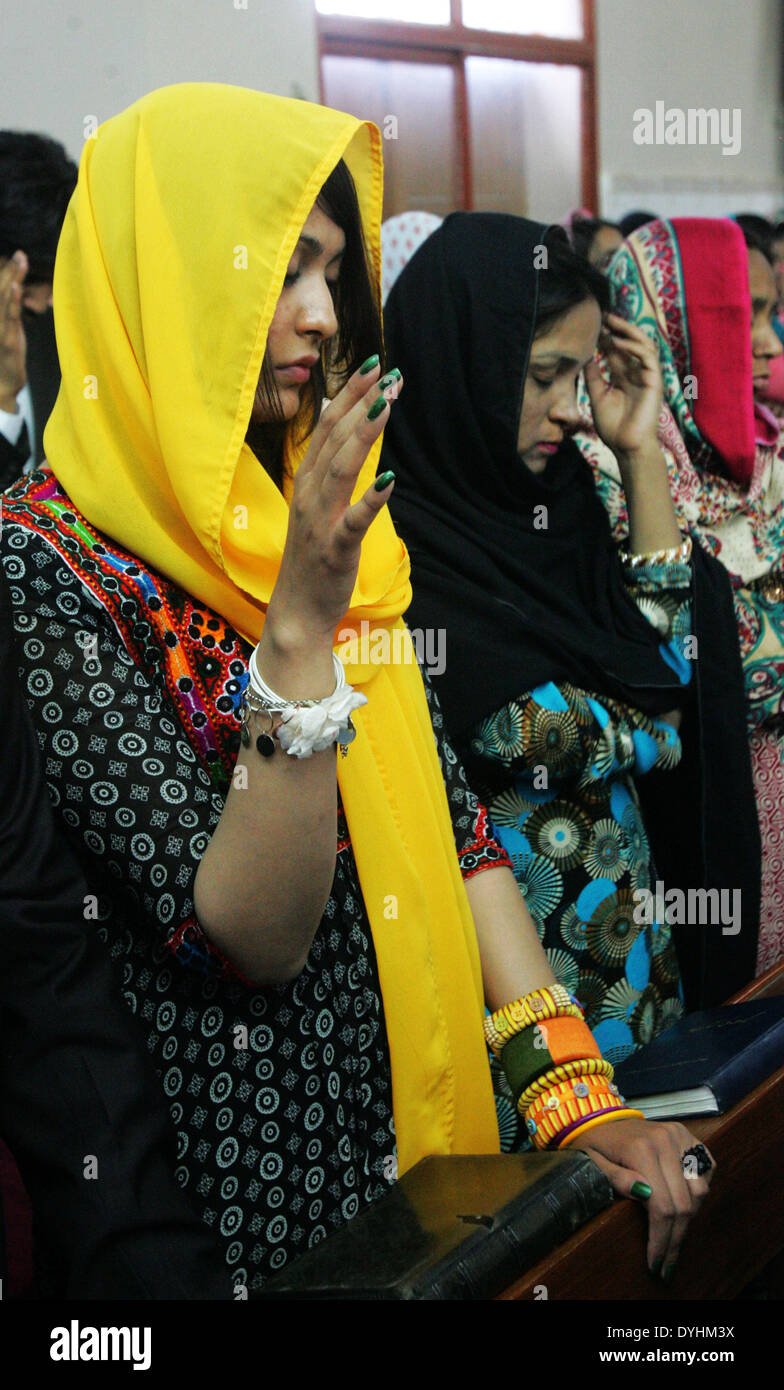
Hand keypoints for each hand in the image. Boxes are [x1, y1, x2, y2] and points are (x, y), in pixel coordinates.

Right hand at [0, 251, 28, 411]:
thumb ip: (11, 312)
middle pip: (1, 291)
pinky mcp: (5, 341)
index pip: (2, 291)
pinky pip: (8, 317)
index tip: (19, 256)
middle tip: (21, 254)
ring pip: (3, 299)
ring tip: (19, 261)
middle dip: (10, 271)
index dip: (10, 273)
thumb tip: (15, 291)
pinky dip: (12, 301)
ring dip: (11, 279)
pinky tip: (14, 286)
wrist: (1, 386)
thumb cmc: (5, 358)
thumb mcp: (10, 332)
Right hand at [267, 359, 400, 643]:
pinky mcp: (335, 549)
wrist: (296, 612)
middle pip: (334, 439)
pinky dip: (370, 500)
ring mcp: (319, 522)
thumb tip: (347, 430)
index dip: (349, 396)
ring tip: (386, 404)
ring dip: (364, 434)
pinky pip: (353, 521)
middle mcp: (309, 496)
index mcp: (306, 483)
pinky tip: (389, 480)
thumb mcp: (318, 508)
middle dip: (360, 403)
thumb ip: (331, 470)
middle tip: (387, 372)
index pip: (327, 429)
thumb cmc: (313, 559)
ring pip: (342, 469)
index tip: (372, 367)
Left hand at [573, 1116, 713, 1278]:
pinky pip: (707, 1169)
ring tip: (672, 1235)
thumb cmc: (594, 1143)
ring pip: (699, 1190)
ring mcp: (679, 1136)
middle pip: (683, 1203)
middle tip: (666, 1263)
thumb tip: (642, 1193)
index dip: (661, 1239)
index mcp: (640, 1149)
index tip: (656, 1263)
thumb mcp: (591, 1162)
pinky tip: (683, 1203)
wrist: (600, 1116)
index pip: (662, 1205)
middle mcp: (665, 1140)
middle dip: (676, 1239)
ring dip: (689, 1218)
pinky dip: (699, 1191)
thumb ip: (615, 1178)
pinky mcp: (688, 1136)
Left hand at [585, 313, 661, 459]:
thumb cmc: (614, 428)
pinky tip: (618, 342)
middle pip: (630, 344)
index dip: (607, 338)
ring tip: (611, 323)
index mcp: (624, 378)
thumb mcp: (597, 398)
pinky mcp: (655, 381)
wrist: (627, 447)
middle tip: (604, 316)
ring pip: (643, 345)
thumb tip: (587, 358)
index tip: (594, 326)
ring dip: (628, 331)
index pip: (617, 352)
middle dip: (618, 328)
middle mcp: (637, 374)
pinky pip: (647, 357)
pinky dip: (634, 347)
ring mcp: (647, 377)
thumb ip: (593, 378)